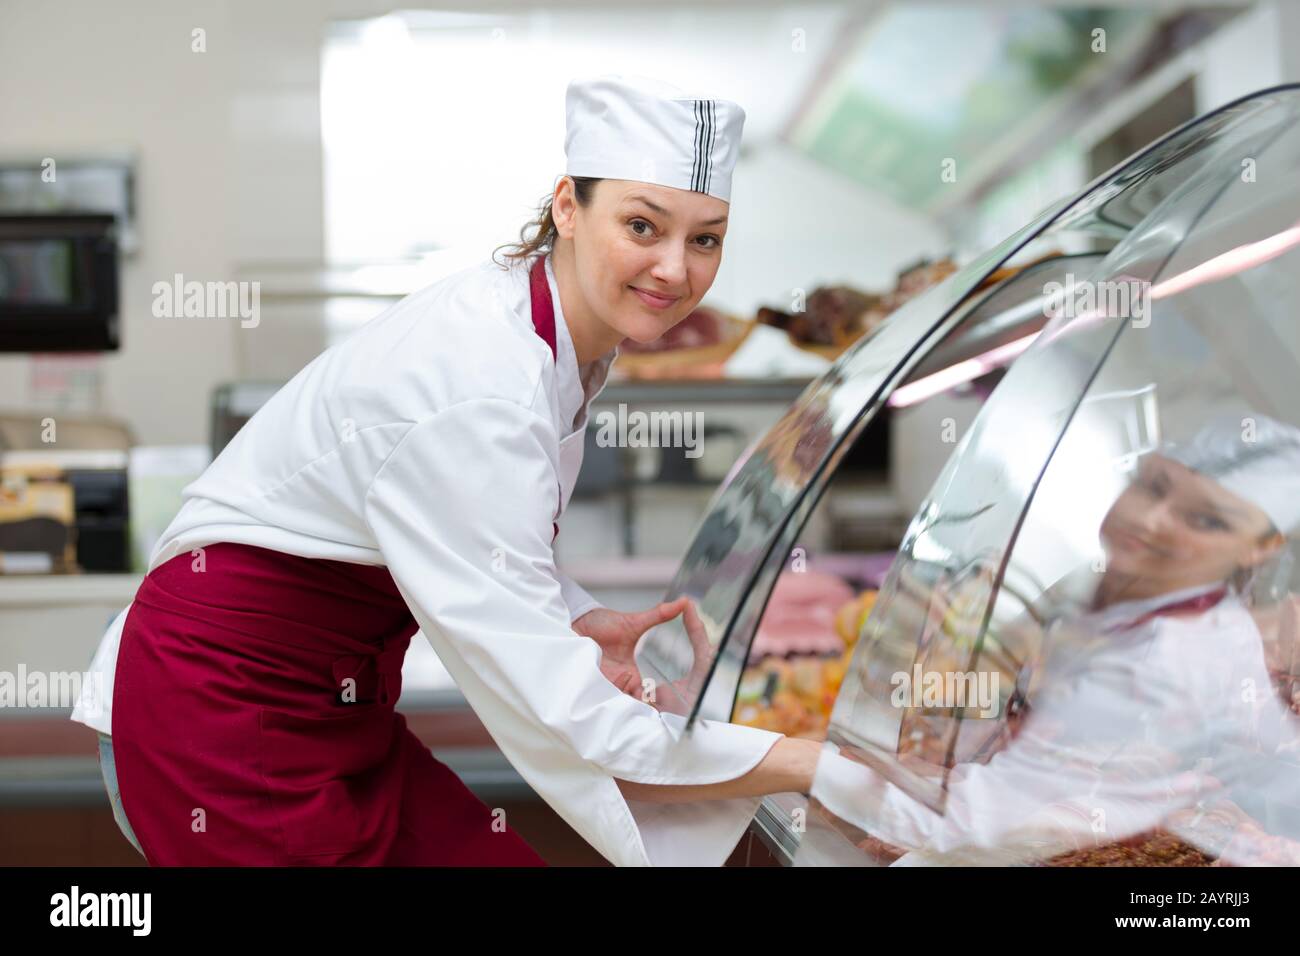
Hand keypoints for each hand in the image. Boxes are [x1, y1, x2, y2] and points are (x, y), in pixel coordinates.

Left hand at [573, 598, 691, 698]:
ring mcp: (601, 684)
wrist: (577, 620)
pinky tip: (602, 685)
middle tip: (636, 699)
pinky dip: (599, 696)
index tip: (655, 700)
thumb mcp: (634, 622)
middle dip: (633, 706)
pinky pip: (593, 697)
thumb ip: (659, 615)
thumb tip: (684, 602)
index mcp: (631, 674)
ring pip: (612, 703)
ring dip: (617, 698)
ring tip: (620, 682)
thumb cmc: (603, 623)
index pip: (644, 696)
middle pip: (628, 706)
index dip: (650, 702)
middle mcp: (617, 683)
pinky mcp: (585, 683)